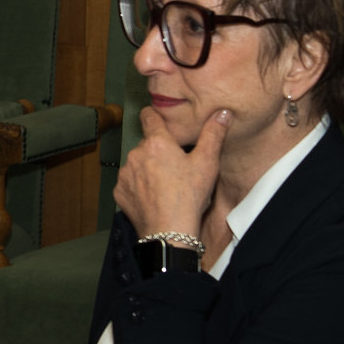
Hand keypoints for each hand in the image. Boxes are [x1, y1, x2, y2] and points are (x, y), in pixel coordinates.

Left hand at [114, 107, 230, 238]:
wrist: (169, 231)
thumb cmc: (190, 195)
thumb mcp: (207, 163)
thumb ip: (214, 134)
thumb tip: (223, 112)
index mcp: (156, 142)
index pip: (149, 117)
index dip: (154, 116)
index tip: (159, 118)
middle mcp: (135, 154)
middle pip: (146, 145)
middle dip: (158, 151)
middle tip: (175, 166)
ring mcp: (125, 174)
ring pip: (137, 164)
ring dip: (147, 169)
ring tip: (165, 185)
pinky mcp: (119, 191)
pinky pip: (129, 183)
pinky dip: (138, 187)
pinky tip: (153, 197)